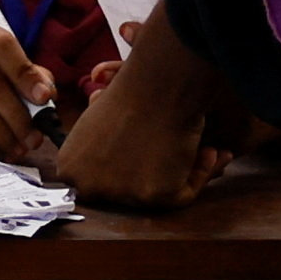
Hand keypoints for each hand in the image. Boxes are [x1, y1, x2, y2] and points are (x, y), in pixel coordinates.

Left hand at [56, 17, 230, 212]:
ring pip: (158, 195)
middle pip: (127, 194)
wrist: (157, 82)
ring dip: (180, 171)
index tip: (145, 156)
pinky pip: (183, 194)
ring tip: (201, 147)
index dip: (127, 169)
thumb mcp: (96, 123)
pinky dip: (200, 172)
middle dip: (154, 174)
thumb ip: (98, 150)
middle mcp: (89, 187)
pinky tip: (211, 151)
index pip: (97, 184)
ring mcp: (121, 194)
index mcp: (69, 168)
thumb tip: (116, 165)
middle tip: (173, 156)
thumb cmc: (132, 91)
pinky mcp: (155, 197)